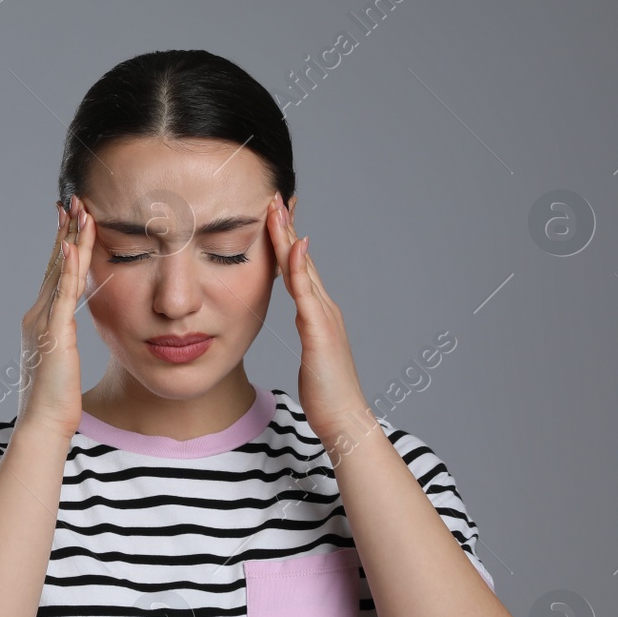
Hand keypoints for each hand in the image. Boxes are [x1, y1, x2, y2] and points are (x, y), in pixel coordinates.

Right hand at [18, 193, 94, 439]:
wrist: (43, 423)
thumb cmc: (55, 402)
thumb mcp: (61, 363)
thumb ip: (62, 342)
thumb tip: (66, 334)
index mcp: (41, 321)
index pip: (55, 275)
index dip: (63, 246)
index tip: (71, 220)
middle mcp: (38, 316)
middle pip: (55, 265)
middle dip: (65, 232)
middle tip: (73, 201)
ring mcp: (44, 322)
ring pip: (60, 272)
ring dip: (71, 240)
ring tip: (80, 212)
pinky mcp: (54, 333)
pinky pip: (63, 294)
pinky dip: (68, 269)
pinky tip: (72, 247)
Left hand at [267, 192, 373, 449]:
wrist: (345, 419)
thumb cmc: (327, 394)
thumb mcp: (311, 357)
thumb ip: (308, 334)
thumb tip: (301, 322)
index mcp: (318, 314)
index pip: (297, 269)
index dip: (285, 241)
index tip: (272, 215)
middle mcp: (324, 308)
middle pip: (301, 259)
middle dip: (287, 227)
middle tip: (274, 196)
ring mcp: (325, 317)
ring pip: (303, 268)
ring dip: (289, 237)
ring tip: (277, 208)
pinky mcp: (321, 331)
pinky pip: (307, 293)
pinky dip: (300, 268)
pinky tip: (294, 246)